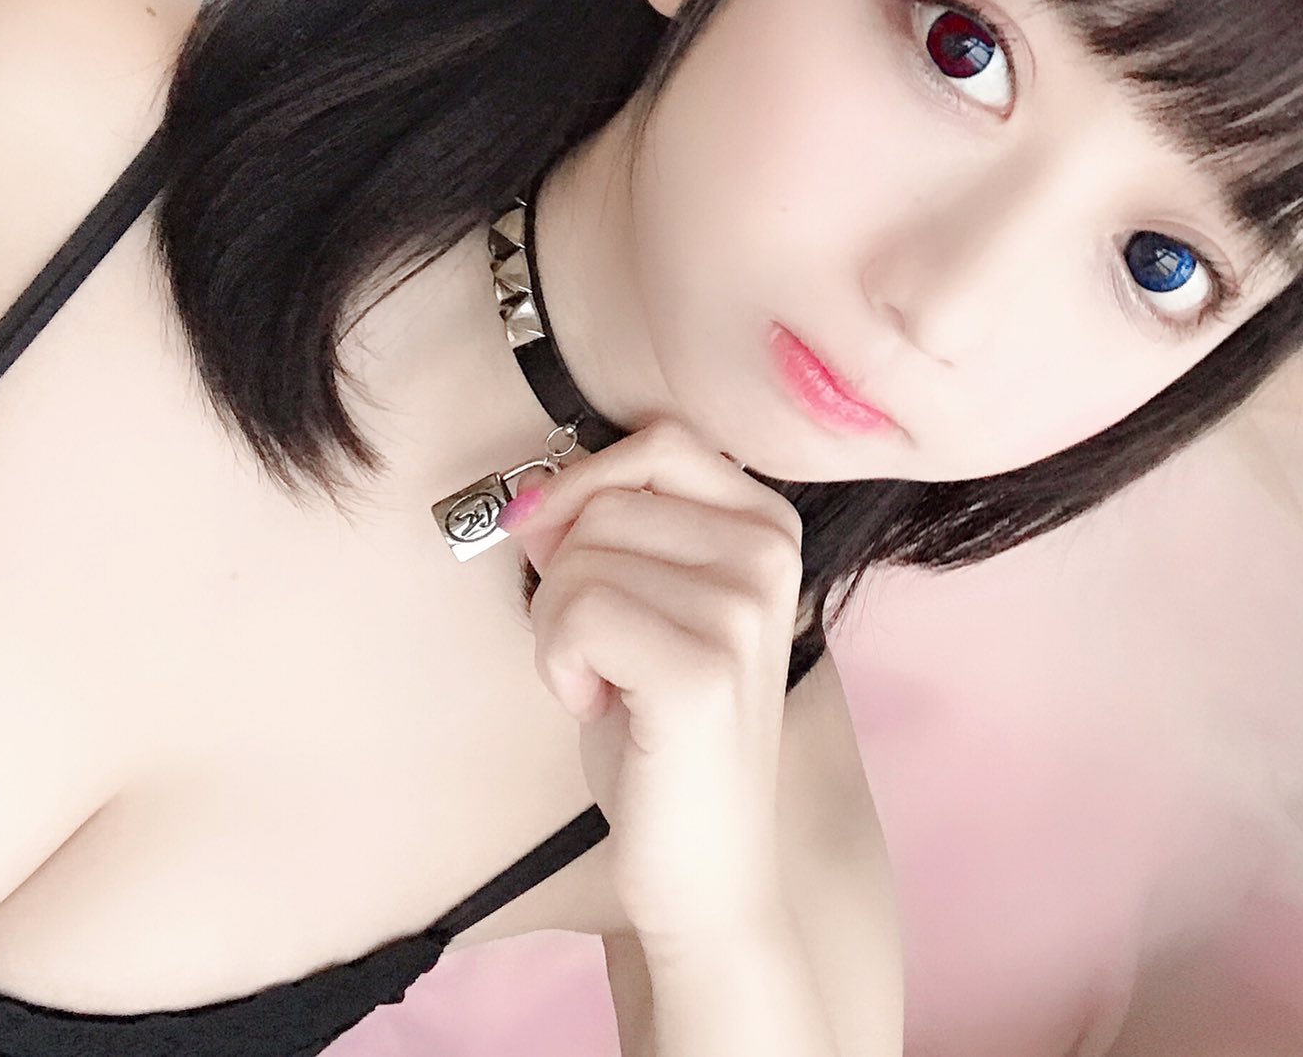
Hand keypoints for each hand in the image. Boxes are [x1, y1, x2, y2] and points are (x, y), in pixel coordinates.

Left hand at [504, 419, 805, 943]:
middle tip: (603, 651)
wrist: (703, 862)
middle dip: (565, 576)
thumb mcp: (645, 603)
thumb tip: (532, 496)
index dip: (583, 484)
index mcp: (768, 525)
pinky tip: (602, 707)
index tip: (558, 545)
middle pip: (605, 499)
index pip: (658, 440)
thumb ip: (606, 531)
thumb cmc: (661, 732)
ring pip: (580, 557)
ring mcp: (744, 609)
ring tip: (609, 682)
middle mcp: (770, 554)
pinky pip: (577, 613)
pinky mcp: (702, 668)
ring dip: (560, 629)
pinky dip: (559, 666)